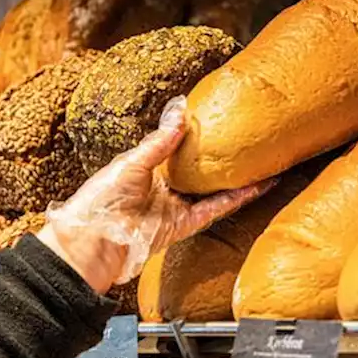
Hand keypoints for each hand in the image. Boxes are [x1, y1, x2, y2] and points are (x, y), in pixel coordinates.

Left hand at [38, 96, 274, 293]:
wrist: (93, 243)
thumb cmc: (100, 202)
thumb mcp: (129, 163)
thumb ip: (159, 143)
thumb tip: (181, 113)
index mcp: (147, 169)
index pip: (178, 149)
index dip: (197, 135)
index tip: (219, 119)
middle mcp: (165, 187)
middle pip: (200, 170)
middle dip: (223, 158)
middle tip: (248, 141)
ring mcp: (176, 207)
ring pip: (214, 190)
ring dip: (239, 179)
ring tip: (264, 164)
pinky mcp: (185, 225)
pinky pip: (215, 209)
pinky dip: (237, 198)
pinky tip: (256, 187)